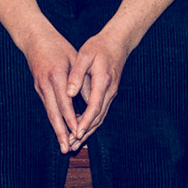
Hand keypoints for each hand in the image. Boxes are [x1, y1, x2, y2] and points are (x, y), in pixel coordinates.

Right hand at [19, 23, 82, 153]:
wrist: (34, 39)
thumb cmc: (58, 46)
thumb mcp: (74, 58)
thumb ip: (83, 80)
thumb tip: (92, 101)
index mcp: (57, 75)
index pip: (64, 101)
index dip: (71, 118)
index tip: (77, 132)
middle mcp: (46, 84)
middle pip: (54, 113)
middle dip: (61, 132)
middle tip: (67, 149)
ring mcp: (40, 87)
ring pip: (49, 113)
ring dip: (57, 130)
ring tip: (64, 146)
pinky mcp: (38, 89)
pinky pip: (48, 107)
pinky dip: (55, 120)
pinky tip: (62, 130)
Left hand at [66, 27, 131, 148]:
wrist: (118, 42)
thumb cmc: (99, 46)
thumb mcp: (85, 55)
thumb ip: (77, 74)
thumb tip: (69, 92)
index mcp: (103, 81)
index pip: (95, 106)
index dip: (86, 121)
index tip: (76, 133)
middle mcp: (110, 91)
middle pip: (98, 117)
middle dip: (85, 133)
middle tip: (71, 145)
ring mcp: (111, 93)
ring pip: (100, 117)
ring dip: (88, 131)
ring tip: (74, 143)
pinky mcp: (109, 94)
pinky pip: (100, 112)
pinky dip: (91, 123)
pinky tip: (81, 130)